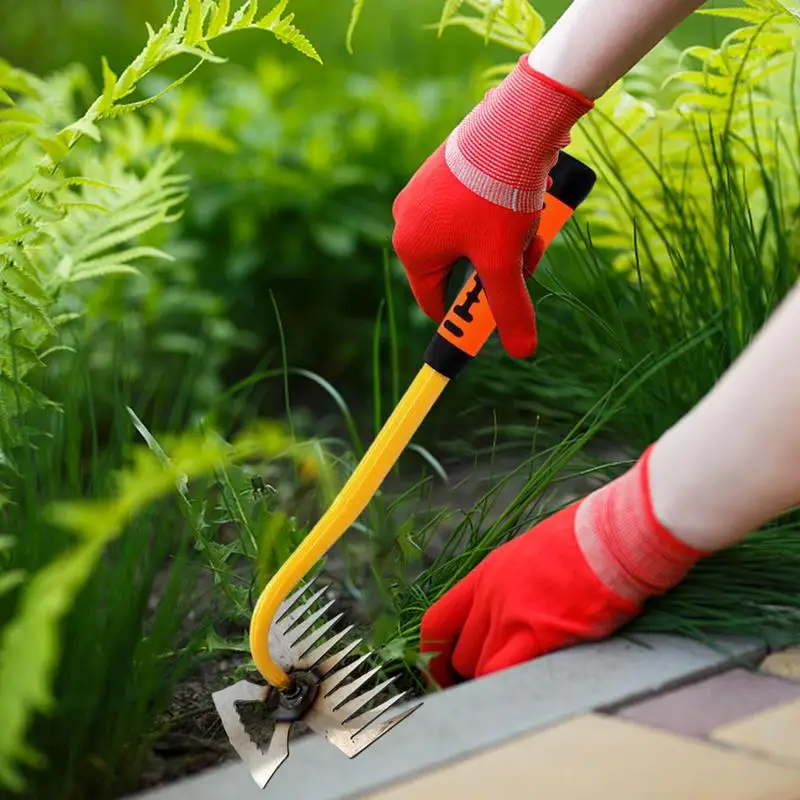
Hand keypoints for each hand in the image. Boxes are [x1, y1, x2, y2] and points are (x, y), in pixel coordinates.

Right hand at [392, 55, 591, 358]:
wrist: (513, 121)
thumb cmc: (498, 196)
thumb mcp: (505, 263)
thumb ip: (510, 310)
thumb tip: (522, 353)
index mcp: (412, 248)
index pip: (433, 301)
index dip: (463, 315)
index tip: (489, 321)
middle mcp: (409, 219)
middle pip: (459, 268)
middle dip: (496, 270)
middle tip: (527, 260)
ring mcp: (425, 190)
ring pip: (472, 237)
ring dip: (505, 241)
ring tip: (531, 222)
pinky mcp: (446, 167)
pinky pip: (472, 206)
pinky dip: (500, 212)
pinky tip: (525, 196)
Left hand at [419, 447, 706, 686]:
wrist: (616, 532)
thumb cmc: (590, 538)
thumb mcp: (536, 552)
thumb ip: (519, 583)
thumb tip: (522, 606)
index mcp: (487, 573)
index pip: (438, 622)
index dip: (436, 655)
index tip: (447, 673)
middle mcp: (491, 594)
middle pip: (461, 654)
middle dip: (474, 676)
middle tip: (495, 687)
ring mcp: (511, 613)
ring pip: (482, 670)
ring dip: (498, 685)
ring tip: (524, 689)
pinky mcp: (540, 633)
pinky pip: (505, 675)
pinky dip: (511, 690)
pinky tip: (530, 691)